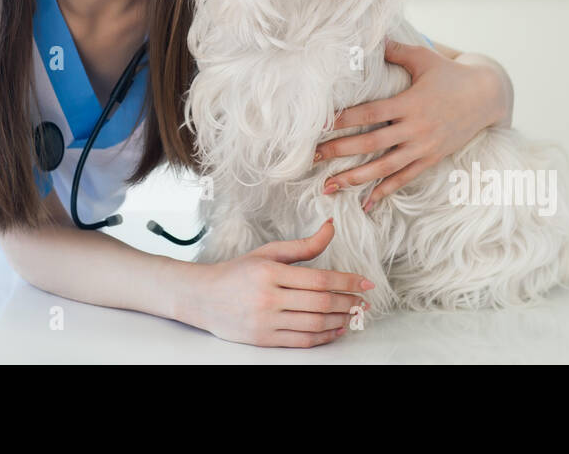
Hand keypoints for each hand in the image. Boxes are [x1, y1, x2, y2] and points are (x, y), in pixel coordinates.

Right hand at [186, 219, 374, 347]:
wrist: (203, 298)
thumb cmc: (237, 272)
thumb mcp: (268, 252)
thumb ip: (303, 245)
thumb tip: (331, 227)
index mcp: (270, 272)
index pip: (319, 278)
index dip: (347, 281)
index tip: (365, 282)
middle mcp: (268, 298)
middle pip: (321, 303)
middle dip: (348, 302)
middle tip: (363, 300)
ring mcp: (266, 321)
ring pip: (315, 324)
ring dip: (340, 320)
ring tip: (353, 314)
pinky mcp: (264, 340)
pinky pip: (303, 341)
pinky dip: (324, 336)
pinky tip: (335, 329)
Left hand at [313, 40, 505, 213]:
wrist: (487, 96)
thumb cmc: (449, 74)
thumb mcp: (424, 57)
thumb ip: (395, 50)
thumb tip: (368, 37)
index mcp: (409, 102)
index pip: (369, 113)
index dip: (343, 120)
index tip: (318, 126)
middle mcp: (415, 128)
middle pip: (371, 143)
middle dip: (339, 151)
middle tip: (310, 158)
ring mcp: (423, 147)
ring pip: (384, 167)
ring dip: (354, 178)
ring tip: (328, 186)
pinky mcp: (431, 159)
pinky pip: (404, 179)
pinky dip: (384, 192)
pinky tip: (365, 203)